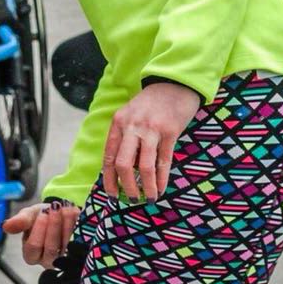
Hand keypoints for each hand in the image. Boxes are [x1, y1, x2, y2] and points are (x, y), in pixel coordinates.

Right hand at [2, 201, 80, 267]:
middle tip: (54, 208)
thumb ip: (20, 221)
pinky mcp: (76, 255)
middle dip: (53, 226)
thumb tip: (4, 226)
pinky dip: (76, 228)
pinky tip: (74, 214)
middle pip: (50, 250)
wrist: (60, 212)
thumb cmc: (42, 215)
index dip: (38, 230)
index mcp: (31, 255)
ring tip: (65, 208)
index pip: (33, 248)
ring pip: (65, 249)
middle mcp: (46, 261)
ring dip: (66, 226)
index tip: (42, 213)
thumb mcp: (29, 215)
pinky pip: (78, 245)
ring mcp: (63, 261)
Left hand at [103, 81, 199, 202]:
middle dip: (126, 186)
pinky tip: (160, 188)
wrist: (173, 84)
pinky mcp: (170, 132)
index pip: (109, 156)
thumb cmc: (150, 104)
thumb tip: (121, 171)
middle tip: (132, 199)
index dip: (109, 179)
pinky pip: (163, 162)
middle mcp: (132, 126)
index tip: (112, 195)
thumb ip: (124, 137)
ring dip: (146, 187)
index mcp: (118, 122)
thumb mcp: (130, 116)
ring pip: (144, 167)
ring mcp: (151, 129)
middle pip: (124, 164)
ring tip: (149, 198)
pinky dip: (161, 179)